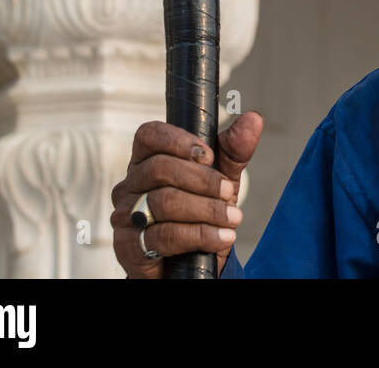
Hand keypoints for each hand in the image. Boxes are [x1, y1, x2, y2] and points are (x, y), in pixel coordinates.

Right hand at [111, 111, 263, 277]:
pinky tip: (221, 238)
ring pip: (163, 202)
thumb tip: (253, 119)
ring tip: (233, 219)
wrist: (193, 260)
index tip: (209, 155)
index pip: (149, 135)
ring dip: (206, 210)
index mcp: (147, 160)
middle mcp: (130, 184)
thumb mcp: (222, 178)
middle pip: (160, 168)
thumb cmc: (202, 211)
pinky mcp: (128, 247)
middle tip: (229, 192)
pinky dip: (199, 236)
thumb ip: (234, 150)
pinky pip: (163, 236)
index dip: (178, 140)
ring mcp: (124, 216)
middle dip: (202, 180)